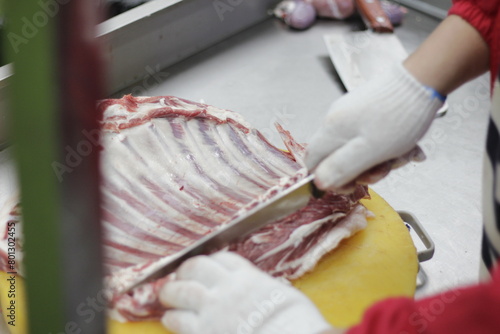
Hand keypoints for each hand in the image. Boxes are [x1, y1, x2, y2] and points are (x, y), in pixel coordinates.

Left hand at [159, 252, 332, 333]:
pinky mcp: (203, 332)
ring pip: (181, 291)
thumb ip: (264, 288)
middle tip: (180, 278)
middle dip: (185, 271)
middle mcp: (227, 288)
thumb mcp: (285, 294)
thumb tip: (261, 289)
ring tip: (166, 295)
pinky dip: (172, 318)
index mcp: (248, 277)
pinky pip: (179, 320)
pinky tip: (170, 319)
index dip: (210, 261)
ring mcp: (213, 309)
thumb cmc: (296, 323)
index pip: (222, 259)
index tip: (205, 266)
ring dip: (170, 292)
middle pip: (196, 268)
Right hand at [305, 63, 443, 191]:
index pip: (312, 161)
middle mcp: (336, 119)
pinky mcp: (368, 110)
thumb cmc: (397, 118)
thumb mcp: (369, 151)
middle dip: (362, 170)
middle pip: (338, 157)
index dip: (328, 178)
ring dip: (380, 160)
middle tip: (383, 170)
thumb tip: (319, 183)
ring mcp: (352, 114)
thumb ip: (341, 168)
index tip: (350, 185)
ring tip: (401, 155)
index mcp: (331, 129)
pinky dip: (388, 147)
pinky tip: (406, 146)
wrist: (422, 81)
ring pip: (358, 149)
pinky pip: (372, 138)